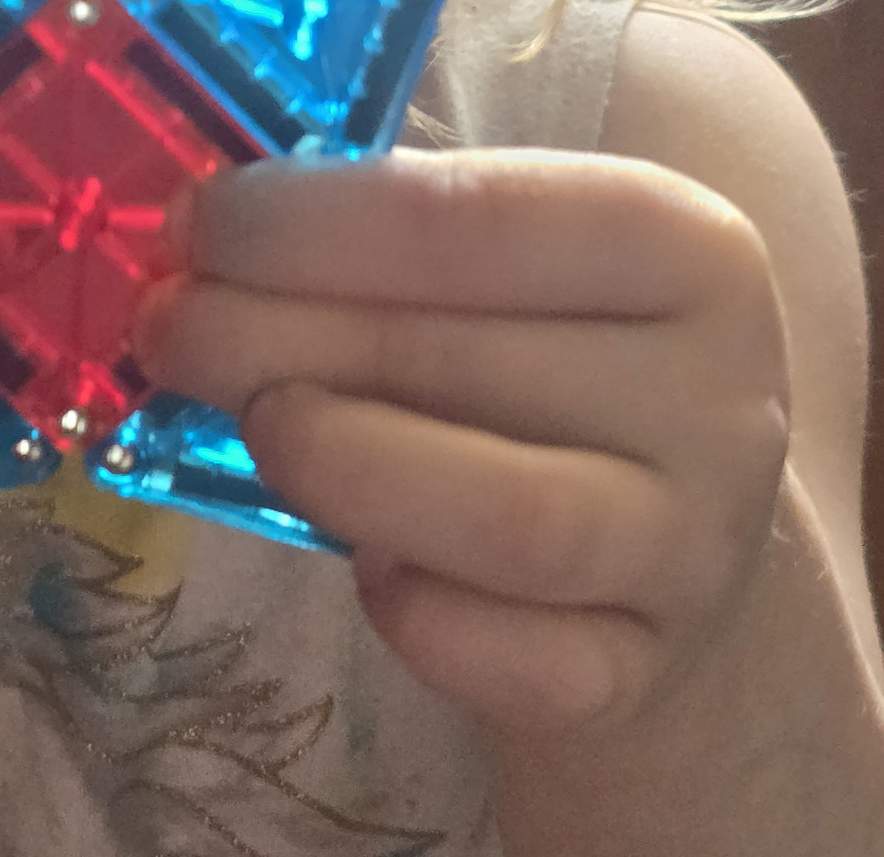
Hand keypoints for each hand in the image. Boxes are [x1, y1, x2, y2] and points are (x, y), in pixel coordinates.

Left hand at [134, 148, 790, 741]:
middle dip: (272, 335)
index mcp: (683, 241)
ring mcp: (696, 544)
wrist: (669, 508)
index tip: (193, 221)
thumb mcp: (509, 248)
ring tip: (254, 424)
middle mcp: (718, 390)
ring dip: (340, 466)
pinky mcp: (648, 667)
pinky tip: (366, 561)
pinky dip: (419, 617)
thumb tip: (197, 216)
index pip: (474, 217)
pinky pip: (521, 665)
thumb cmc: (546, 340)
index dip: (307, 221)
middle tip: (165, 325)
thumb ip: (386, 217)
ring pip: (507, 521)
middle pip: (460, 359)